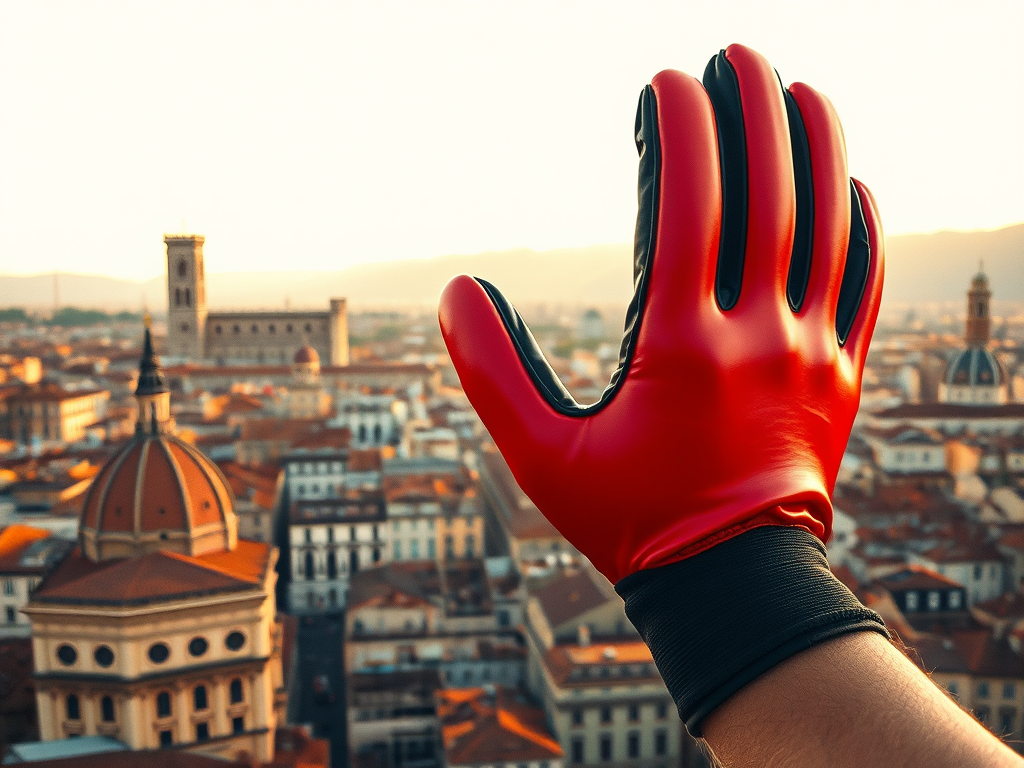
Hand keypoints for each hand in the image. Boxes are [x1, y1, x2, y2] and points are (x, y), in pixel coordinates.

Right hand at [439, 44, 883, 584]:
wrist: (732, 582)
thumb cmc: (632, 518)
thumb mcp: (541, 456)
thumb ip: (491, 371)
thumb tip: (455, 290)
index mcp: (681, 349)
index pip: (688, 212)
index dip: (679, 136)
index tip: (663, 84)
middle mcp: (757, 338)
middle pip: (768, 199)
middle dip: (752, 113)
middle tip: (734, 56)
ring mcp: (811, 352)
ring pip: (829, 227)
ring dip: (818, 148)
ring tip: (798, 89)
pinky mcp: (842, 373)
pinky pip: (864, 281)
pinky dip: (860, 222)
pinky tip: (849, 182)